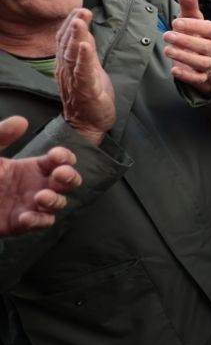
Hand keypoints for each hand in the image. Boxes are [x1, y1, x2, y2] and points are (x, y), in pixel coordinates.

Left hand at [0, 116, 80, 236]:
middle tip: (60, 175)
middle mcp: (35, 185)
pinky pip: (40, 223)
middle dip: (70, 177)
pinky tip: (26, 217)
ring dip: (55, 200)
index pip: (59, 160)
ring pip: (58, 203)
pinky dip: (38, 221)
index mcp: (30, 167)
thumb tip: (21, 121)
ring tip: (41, 197)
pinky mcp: (21, 223)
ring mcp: (30, 204)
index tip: (56, 156)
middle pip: (67, 181)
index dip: (64, 157)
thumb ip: (1, 136)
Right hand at [55, 9, 115, 145]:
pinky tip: (86, 46)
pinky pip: (83, 72)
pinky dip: (84, 58)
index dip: (70, 23)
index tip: (79, 9)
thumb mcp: (90, 69)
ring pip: (72, 54)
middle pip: (67, 43)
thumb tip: (86, 33)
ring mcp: (74, 79)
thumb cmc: (90, 96)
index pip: (65, 39)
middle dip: (74, 25)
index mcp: (67, 64)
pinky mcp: (85, 90)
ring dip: (77, 36)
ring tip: (80, 21)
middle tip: (81, 10)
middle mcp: (67, 70)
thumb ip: (87, 52)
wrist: (89, 124)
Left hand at [165, 0, 210, 96]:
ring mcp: (209, 64)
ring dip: (184, 57)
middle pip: (205, 47)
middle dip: (186, 41)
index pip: (210, 29)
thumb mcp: (192, 19)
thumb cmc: (196, 34)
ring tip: (167, 50)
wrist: (203, 58)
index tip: (176, 22)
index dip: (194, 26)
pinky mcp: (202, 77)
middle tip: (166, 35)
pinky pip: (198, 79)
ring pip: (202, 63)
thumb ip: (190, 5)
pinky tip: (173, 70)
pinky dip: (187, 76)